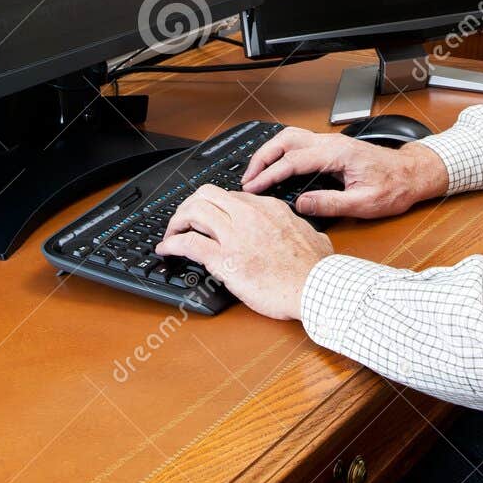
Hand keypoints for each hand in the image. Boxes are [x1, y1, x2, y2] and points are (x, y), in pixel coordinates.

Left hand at [155, 186, 332, 319]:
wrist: (316, 288)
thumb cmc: (316, 268)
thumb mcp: (313, 235)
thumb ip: (301, 228)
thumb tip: (306, 231)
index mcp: (269, 208)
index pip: (231, 196)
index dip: (215, 207)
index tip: (210, 218)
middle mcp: (249, 215)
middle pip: (206, 194)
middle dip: (190, 205)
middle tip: (185, 221)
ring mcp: (235, 235)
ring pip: (193, 211)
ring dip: (176, 221)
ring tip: (172, 233)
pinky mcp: (225, 259)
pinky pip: (189, 243)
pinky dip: (171, 244)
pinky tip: (165, 250)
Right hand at [241, 126, 448, 219]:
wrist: (412, 174)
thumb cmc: (394, 187)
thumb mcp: (364, 204)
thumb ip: (330, 204)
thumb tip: (301, 204)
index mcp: (337, 154)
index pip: (293, 160)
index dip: (269, 174)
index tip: (253, 187)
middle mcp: (332, 143)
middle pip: (286, 140)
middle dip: (262, 157)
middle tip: (247, 179)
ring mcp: (331, 143)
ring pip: (291, 137)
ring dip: (270, 152)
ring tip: (256, 173)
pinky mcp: (332, 148)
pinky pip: (300, 143)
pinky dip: (282, 152)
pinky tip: (276, 167)